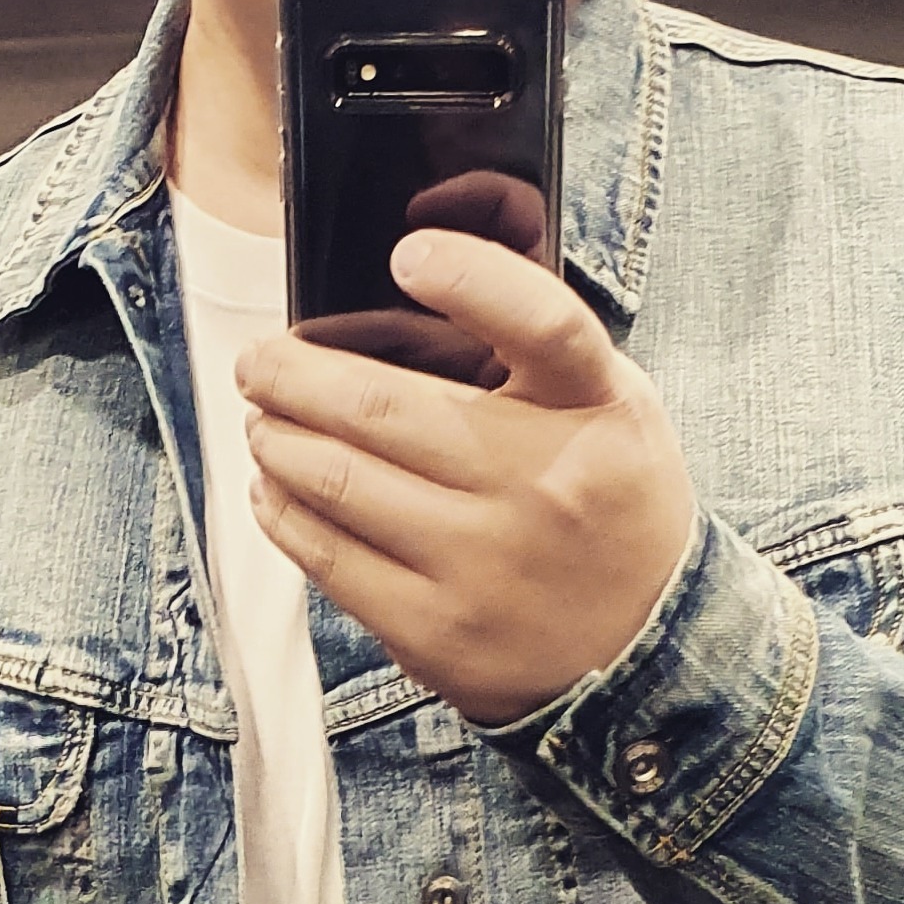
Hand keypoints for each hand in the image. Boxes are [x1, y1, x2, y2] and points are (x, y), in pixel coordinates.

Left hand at [238, 229, 697, 726]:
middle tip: (260, 363)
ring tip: (263, 422)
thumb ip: (532, 340)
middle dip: (291, 374)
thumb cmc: (605, 500)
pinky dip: (282, 511)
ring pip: (335, 479)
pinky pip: (327, 557)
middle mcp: (543, 483)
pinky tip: (273, 488)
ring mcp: (484, 563)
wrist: (643, 648)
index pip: (543, 324)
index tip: (411, 254)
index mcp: (595, 410)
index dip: (474, 278)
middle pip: (383, 407)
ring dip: (275, 439)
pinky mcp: (436, 629)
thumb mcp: (609, 402)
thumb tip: (415, 267)